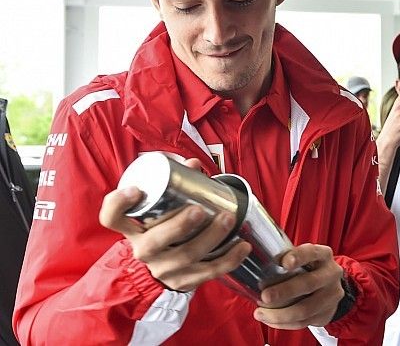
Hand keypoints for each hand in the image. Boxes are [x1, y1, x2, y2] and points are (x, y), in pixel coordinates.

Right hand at [99, 158, 250, 291]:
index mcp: (131, 229)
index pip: (111, 218)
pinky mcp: (184, 281)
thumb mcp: (160, 209)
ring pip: (186, 257)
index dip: (119, 204)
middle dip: (179, 225)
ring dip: (211, 237)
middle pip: (154, 242)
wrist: (162, 267)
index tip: (135, 190)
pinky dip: (228, 259)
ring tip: (228, 219)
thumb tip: (193, 164)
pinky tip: (242, 246)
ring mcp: (163, 268)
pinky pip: (207, 273)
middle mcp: (143, 250)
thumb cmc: (163, 228)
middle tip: (200, 210)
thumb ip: (175, 183)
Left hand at [254, 244, 344, 328]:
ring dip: (280, 314)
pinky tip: (270, 320)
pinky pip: (303, 322)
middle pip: (309, 283)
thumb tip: (252, 260)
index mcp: (323, 255)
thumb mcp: (303, 258)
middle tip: (265, 296)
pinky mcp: (327, 313)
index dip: (298, 257)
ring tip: (261, 313)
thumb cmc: (308, 270)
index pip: (312, 252)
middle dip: (285, 291)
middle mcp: (331, 273)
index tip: (283, 262)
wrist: (330, 288)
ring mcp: (332, 295)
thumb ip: (286, 258)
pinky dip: (284, 323)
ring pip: (305, 309)